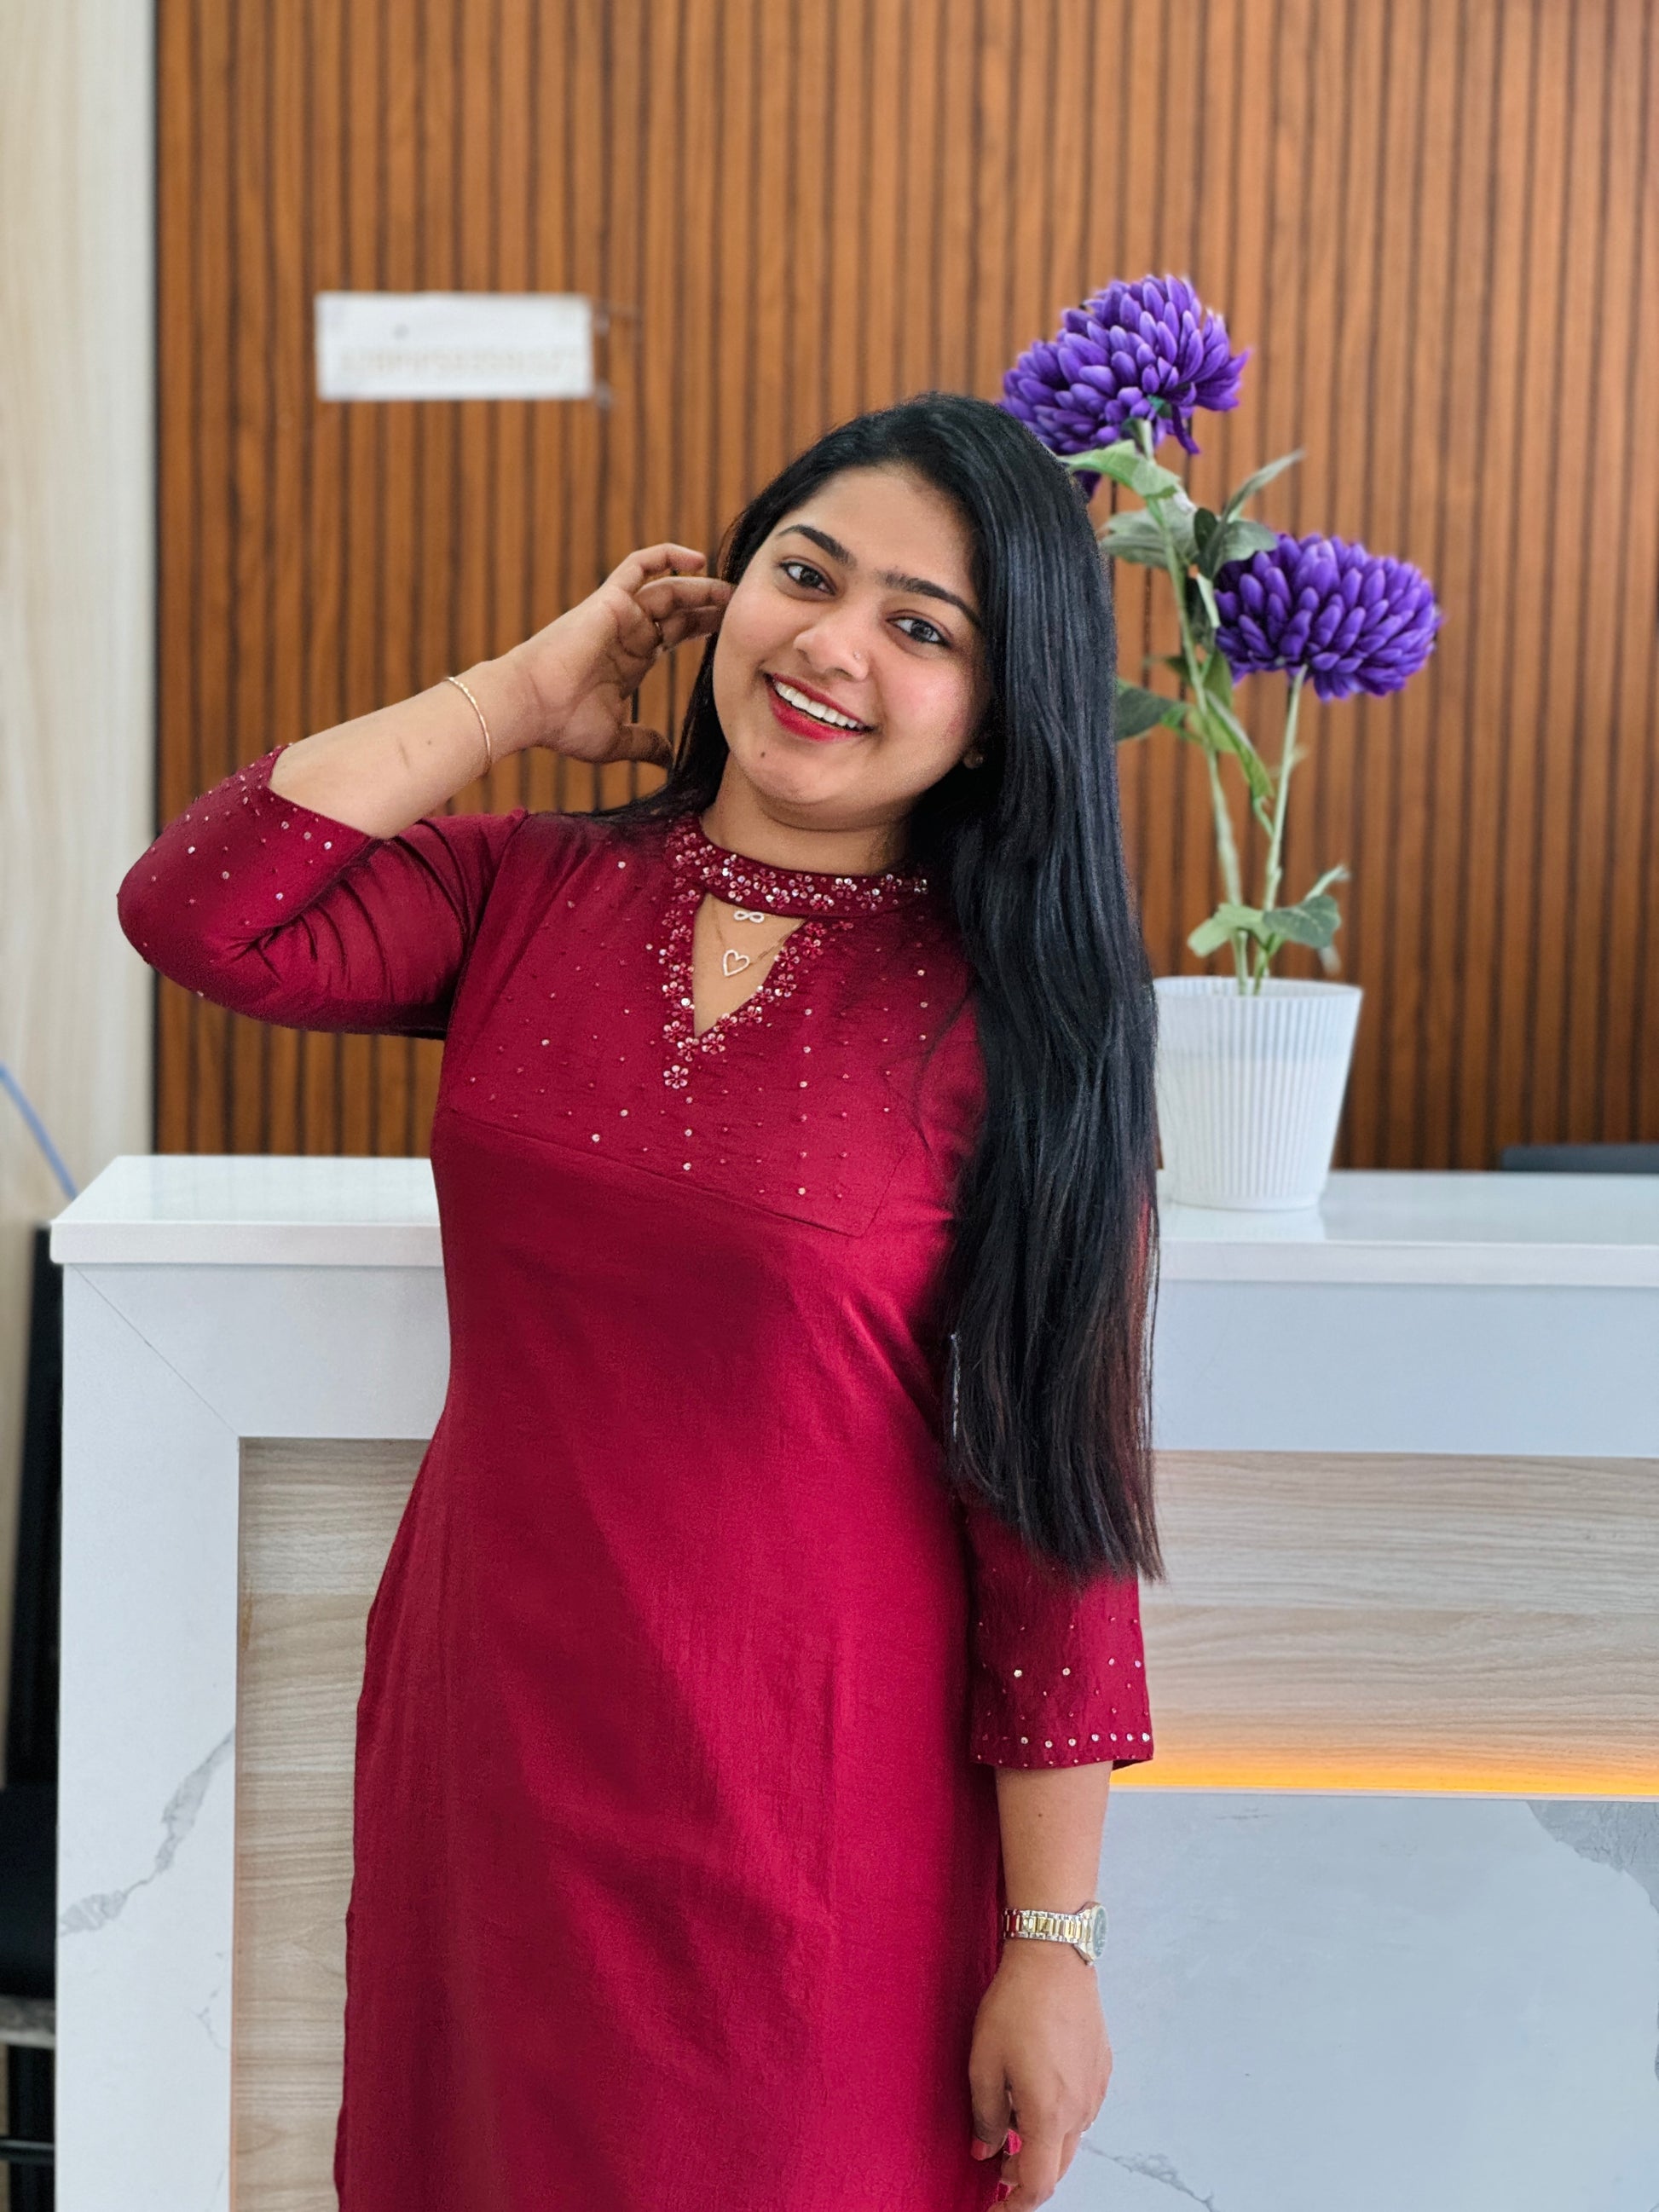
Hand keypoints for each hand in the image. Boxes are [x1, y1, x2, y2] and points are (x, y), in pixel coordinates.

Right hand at [501, 544, 731, 768]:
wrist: (529, 705)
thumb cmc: (563, 725)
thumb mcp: (616, 740)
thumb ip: (645, 744)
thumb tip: (669, 759)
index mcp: (629, 661)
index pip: (674, 636)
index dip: (702, 630)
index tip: (734, 634)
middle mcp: (627, 634)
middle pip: (678, 611)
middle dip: (710, 608)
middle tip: (744, 607)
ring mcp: (619, 615)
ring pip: (669, 588)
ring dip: (702, 587)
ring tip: (733, 590)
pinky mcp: (610, 600)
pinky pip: (640, 565)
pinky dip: (667, 556)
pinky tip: (700, 559)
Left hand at [968, 1944, 1111, 2207]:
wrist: (1054, 1956)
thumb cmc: (1015, 2006)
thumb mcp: (983, 2063)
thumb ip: (984, 2117)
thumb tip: (985, 2151)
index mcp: (1048, 2115)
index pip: (1037, 2185)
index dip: (1013, 2203)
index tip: (993, 2204)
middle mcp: (1080, 2111)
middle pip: (1056, 2167)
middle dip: (1024, 2174)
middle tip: (994, 2160)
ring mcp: (1095, 2090)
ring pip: (1070, 2139)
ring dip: (1041, 2143)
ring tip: (1009, 2119)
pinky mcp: (1101, 2068)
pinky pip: (1080, 2109)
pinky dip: (1057, 2117)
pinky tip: (1034, 2090)